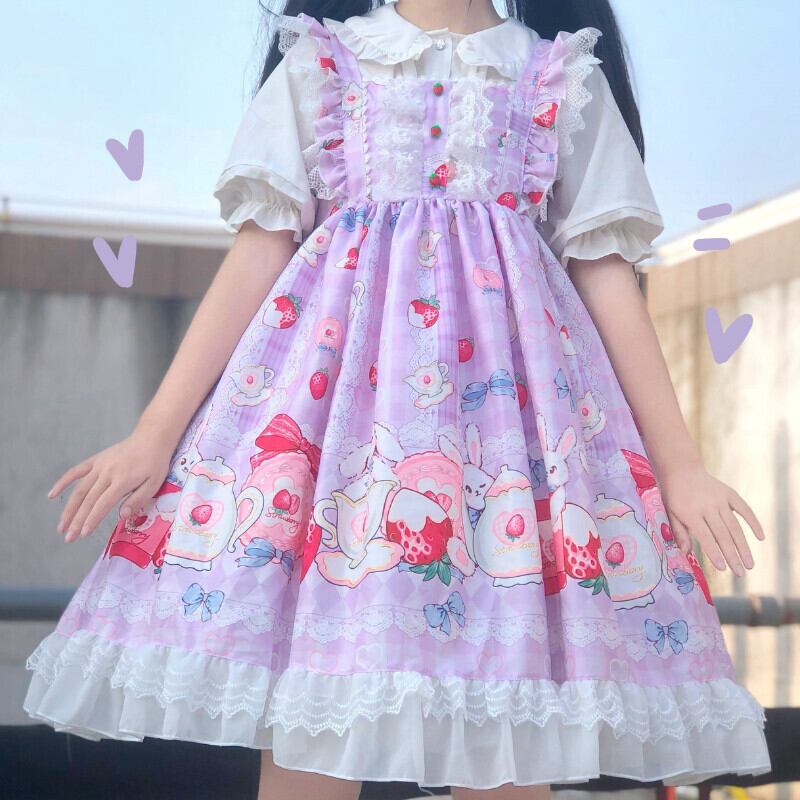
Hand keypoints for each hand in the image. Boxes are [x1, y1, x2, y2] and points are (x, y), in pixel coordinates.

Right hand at [48, 430, 172, 542]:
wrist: (151, 438)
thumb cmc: (155, 463)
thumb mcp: (154, 483)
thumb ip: (138, 499)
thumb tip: (121, 516)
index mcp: (122, 480)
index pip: (103, 504)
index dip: (92, 520)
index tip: (82, 534)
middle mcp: (107, 473)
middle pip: (88, 500)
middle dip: (77, 520)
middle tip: (68, 538)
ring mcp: (99, 465)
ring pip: (79, 490)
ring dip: (68, 509)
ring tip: (61, 526)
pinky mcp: (95, 460)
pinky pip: (75, 471)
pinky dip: (63, 482)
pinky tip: (52, 495)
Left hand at [658, 463, 764, 576]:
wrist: (682, 469)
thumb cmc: (674, 495)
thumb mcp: (670, 513)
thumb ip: (679, 533)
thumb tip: (685, 554)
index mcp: (691, 513)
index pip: (706, 537)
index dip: (714, 553)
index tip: (723, 568)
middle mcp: (707, 507)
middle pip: (723, 535)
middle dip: (733, 555)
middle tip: (741, 573)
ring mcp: (720, 499)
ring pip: (735, 526)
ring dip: (744, 546)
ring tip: (750, 563)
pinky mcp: (729, 493)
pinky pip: (744, 509)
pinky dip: (753, 522)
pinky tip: (760, 537)